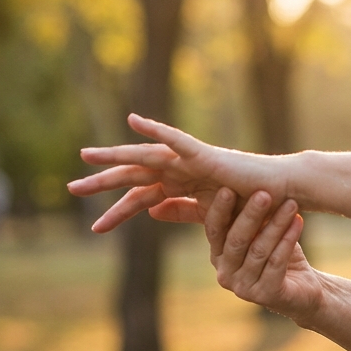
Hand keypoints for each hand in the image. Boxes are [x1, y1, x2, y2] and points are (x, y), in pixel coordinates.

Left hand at [67, 114, 281, 232]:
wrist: (280, 194)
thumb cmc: (251, 204)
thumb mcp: (207, 214)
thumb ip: (179, 210)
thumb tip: (151, 213)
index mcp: (179, 185)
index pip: (140, 198)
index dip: (117, 212)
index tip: (95, 228)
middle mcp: (179, 170)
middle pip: (133, 175)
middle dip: (102, 183)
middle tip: (70, 188)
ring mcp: (189, 160)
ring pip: (145, 156)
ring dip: (116, 156)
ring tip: (87, 157)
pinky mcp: (204, 154)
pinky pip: (176, 139)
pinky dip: (156, 129)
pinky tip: (133, 122)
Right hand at [207, 188, 321, 320]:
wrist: (302, 289)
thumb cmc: (277, 254)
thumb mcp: (259, 232)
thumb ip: (245, 214)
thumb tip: (231, 175)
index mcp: (218, 256)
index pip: (214, 230)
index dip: (220, 209)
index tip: (229, 187)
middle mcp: (225, 274)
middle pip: (236, 240)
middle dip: (251, 214)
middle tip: (264, 193)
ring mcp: (244, 288)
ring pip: (258, 250)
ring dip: (276, 224)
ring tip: (291, 204)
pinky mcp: (265, 295)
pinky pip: (276, 263)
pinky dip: (287, 241)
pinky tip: (299, 222)